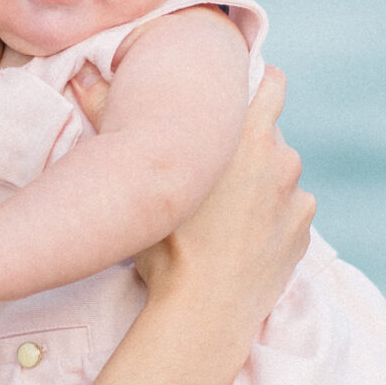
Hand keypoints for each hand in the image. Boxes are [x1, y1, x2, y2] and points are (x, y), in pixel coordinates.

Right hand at [135, 66, 312, 333]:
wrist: (203, 309)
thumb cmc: (165, 241)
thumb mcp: (134, 173)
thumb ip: (109, 114)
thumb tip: (83, 76)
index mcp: (247, 132)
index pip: (270, 82)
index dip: (254, 86)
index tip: (236, 100)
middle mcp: (282, 157)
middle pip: (269, 134)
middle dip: (246, 146)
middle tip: (213, 171)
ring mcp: (297, 196)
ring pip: (279, 176)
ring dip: (259, 184)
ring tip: (224, 214)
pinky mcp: (302, 231)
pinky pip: (288, 214)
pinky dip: (271, 220)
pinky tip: (240, 239)